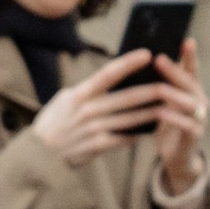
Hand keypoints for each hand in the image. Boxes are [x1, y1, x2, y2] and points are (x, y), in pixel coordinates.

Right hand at [31, 49, 164, 168]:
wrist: (38, 154)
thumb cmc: (53, 123)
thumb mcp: (64, 100)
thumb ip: (88, 91)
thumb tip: (112, 79)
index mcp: (79, 94)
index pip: (108, 73)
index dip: (129, 63)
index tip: (147, 54)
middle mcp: (88, 110)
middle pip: (128, 97)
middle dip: (153, 90)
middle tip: (171, 83)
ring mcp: (94, 129)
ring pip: (132, 118)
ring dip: (152, 113)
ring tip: (169, 106)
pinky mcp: (97, 146)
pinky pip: (123, 138)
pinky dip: (136, 134)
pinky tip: (148, 130)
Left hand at [149, 38, 208, 194]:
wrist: (176, 157)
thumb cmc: (165, 125)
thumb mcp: (159, 103)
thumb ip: (155, 86)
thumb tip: (134, 64)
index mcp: (190, 91)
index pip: (191, 70)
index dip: (190, 56)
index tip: (186, 40)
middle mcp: (199, 102)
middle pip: (190, 83)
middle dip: (175, 71)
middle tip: (160, 60)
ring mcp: (199, 119)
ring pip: (191, 103)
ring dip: (175, 94)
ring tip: (160, 88)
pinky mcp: (194, 136)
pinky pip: (187, 125)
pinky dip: (175, 119)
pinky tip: (162, 113)